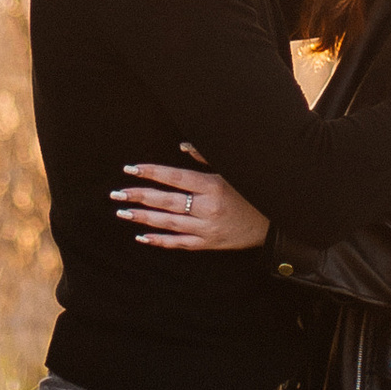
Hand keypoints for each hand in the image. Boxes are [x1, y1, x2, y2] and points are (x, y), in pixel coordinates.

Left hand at [115, 148, 271, 251]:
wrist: (273, 224)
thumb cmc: (251, 192)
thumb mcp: (232, 171)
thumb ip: (206, 157)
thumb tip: (181, 146)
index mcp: (213, 186)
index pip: (175, 178)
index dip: (151, 172)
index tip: (131, 169)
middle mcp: (208, 208)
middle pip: (167, 201)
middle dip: (139, 196)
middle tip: (117, 194)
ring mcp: (207, 228)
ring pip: (169, 223)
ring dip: (144, 217)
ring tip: (122, 212)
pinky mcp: (209, 244)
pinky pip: (180, 243)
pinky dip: (160, 241)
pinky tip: (142, 236)